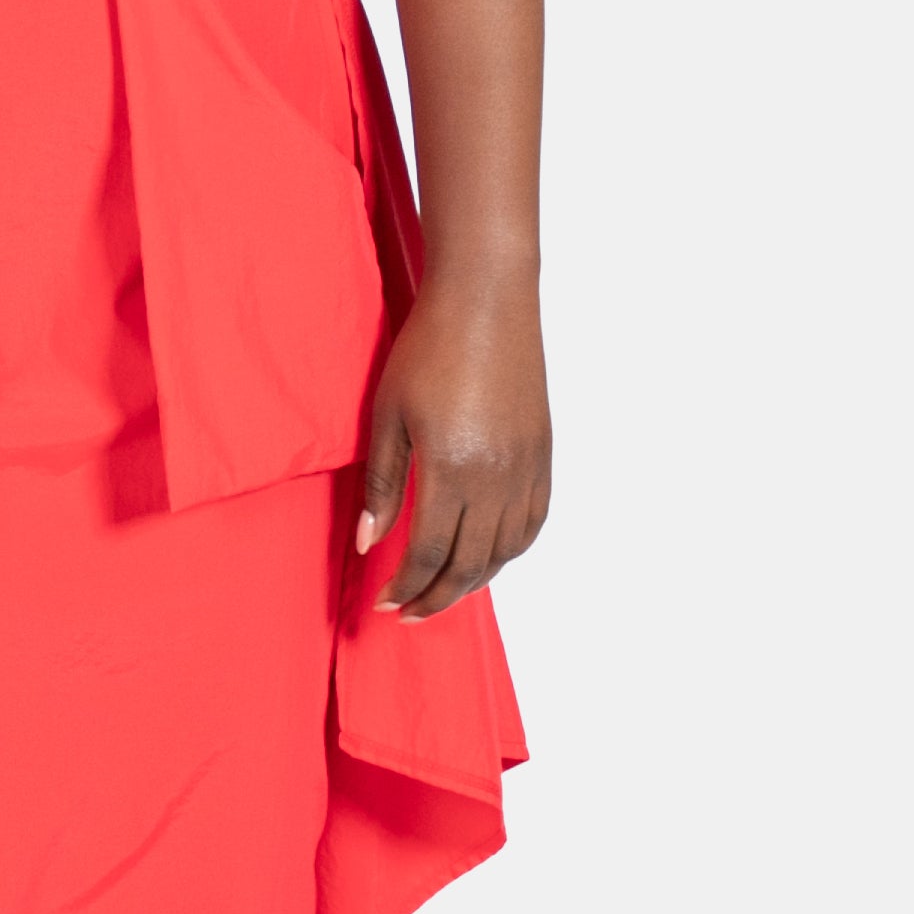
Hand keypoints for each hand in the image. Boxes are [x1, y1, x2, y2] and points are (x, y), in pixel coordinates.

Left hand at [355, 272, 549, 618]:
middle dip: (437, 597)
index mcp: (452, 470)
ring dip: (474, 581)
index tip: (384, 602)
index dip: (405, 587)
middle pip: (470, 565)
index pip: (429, 554)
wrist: (487, 301)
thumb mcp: (387, 416)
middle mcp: (497, 477)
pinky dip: (510, 551)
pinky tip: (487, 556)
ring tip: (443, 591)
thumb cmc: (429, 350)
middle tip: (409, 613)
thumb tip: (370, 544)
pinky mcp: (543, 454)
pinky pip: (533, 523)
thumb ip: (382, 485)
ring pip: (506, 551)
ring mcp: (527, 467)